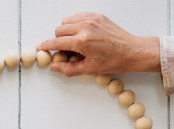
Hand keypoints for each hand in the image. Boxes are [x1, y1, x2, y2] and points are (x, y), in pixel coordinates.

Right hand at [37, 13, 159, 76]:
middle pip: (60, 29)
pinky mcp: (98, 16)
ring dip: (66, 30)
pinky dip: (76, 23)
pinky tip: (81, 34)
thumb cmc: (114, 61)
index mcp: (82, 42)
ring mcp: (92, 19)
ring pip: (68, 20)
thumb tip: (54, 66)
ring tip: (73, 42)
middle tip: (64, 50)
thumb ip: (68, 68)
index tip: (41, 47)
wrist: (131, 51)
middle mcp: (86, 27)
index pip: (57, 41)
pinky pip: (79, 15)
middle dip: (58, 39)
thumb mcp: (89, 69)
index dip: (47, 46)